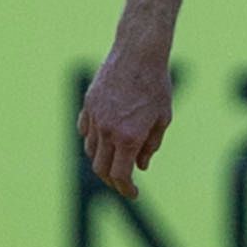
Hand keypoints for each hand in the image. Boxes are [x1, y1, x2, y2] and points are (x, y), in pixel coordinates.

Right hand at [78, 40, 173, 200]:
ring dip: (102, 160)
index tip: (134, 193)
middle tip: (124, 182)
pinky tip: (103, 140)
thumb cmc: (156, 85)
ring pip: (91, 151)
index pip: (120, 176)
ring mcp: (95, 117)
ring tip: (116, 159)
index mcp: (129, 137)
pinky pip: (84, 130)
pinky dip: (93, 141)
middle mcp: (108, 131)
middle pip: (101, 169)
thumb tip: (140, 166)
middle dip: (112, 181)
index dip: (126, 189)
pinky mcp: (88, 104)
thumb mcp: (162, 118)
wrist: (138, 52)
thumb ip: (151, 145)